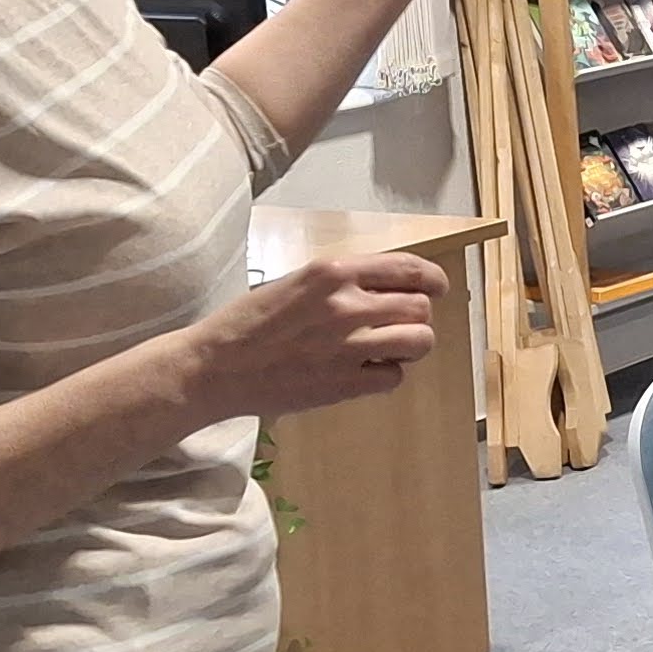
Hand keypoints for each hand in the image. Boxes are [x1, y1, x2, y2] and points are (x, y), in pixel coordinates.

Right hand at [172, 254, 445, 420]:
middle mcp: (346, 304)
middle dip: (417, 315)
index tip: (437, 287)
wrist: (215, 367)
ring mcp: (348, 345)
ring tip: (391, 348)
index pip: (408, 268)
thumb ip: (340, 283)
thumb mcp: (295, 283)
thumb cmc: (247, 322)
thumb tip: (385, 288)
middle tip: (401, 323)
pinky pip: (394, 376)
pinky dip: (387, 374)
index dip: (432, 279)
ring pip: (418, 341)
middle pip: (419, 306)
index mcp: (332, 272)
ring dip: (411, 344)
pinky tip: (366, 370)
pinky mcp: (344, 383)